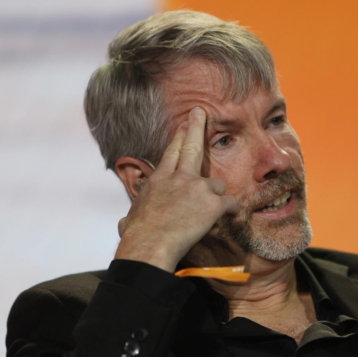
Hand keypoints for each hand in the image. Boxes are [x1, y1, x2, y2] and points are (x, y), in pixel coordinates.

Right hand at [115, 107, 239, 271]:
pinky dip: (233, 210)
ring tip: (211, 210)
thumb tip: (124, 223)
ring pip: (216, 184)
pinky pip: (230, 203)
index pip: (170, 154)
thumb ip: (134, 215)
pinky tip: (233, 215)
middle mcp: (178, 178)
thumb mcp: (131, 218)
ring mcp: (197, 188)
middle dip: (196, 127)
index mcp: (159, 180)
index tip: (182, 126)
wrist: (150, 244)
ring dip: (215, 196)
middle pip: (191, 147)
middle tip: (201, 112)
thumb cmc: (137, 236)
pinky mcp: (212, 203)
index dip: (178, 138)